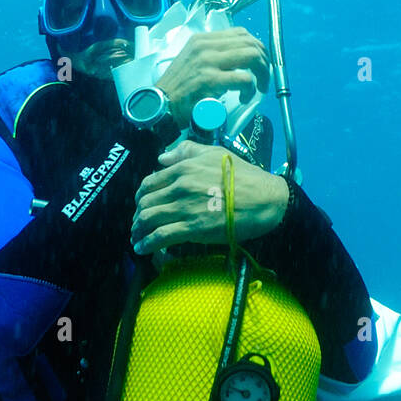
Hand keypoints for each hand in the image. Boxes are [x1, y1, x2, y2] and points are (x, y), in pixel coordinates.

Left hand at [131, 141, 288, 255]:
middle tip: (138, 224)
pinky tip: (142, 249)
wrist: (264, 200)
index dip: (141, 196)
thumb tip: (162, 158)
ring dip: (138, 231)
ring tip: (136, 238)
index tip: (141, 204)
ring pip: (148, 220)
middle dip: (137, 215)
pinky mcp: (191, 229)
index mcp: (183, 168)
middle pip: (144, 203)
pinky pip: (160, 237)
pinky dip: (146, 244)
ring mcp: (183, 209)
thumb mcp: (214, 153)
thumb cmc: (244, 176)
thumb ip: (186, 151)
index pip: (149, 182)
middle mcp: (178, 187)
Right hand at [158, 28, 269, 130]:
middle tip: (264, 79)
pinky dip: (250, 89)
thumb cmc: (177, 89)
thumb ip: (211, 56)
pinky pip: (243, 78)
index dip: (256, 47)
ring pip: (251, 56)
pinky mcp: (210, 79)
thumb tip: (236, 60)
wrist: (159, 105)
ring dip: (261, 74)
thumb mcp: (192, 62)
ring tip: (258, 88)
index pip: (240, 33)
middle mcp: (206, 45)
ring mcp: (208, 61)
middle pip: (250, 43)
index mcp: (202, 39)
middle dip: (264, 62)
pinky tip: (244, 98)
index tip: (259, 64)